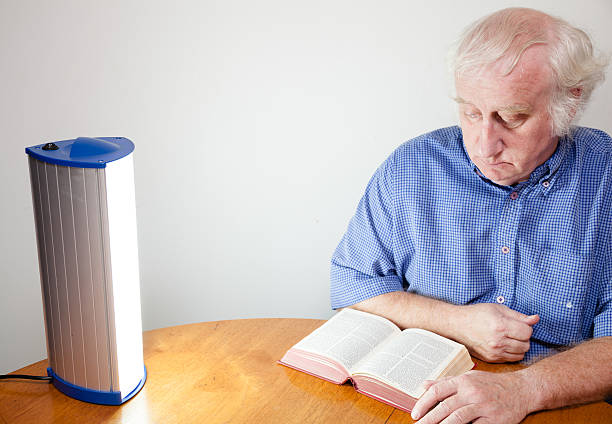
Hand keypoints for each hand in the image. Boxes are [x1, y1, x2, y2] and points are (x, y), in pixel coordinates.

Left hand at [411, 370, 531, 423]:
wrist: (521, 389)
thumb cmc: (492, 384)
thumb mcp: (468, 377)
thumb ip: (446, 382)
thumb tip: (424, 385)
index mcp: (463, 381)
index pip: (437, 391)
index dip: (423, 403)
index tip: (415, 414)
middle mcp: (471, 392)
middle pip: (445, 407)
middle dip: (429, 419)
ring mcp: (483, 406)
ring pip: (458, 418)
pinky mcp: (494, 419)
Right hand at [452, 303, 539, 361]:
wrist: (458, 325)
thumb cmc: (477, 314)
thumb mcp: (498, 309)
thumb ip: (518, 316)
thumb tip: (535, 319)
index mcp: (501, 326)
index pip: (527, 332)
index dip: (526, 327)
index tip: (518, 324)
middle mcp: (498, 341)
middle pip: (526, 345)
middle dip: (523, 337)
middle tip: (513, 331)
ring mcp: (494, 352)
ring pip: (521, 354)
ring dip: (519, 346)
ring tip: (509, 338)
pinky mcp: (491, 359)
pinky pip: (511, 359)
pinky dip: (511, 353)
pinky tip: (503, 344)